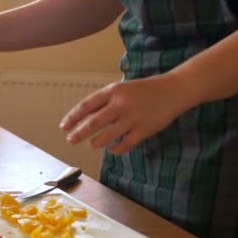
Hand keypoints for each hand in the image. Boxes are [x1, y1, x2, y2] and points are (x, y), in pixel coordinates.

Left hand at [59, 74, 197, 153]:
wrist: (173, 90)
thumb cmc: (144, 90)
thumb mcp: (122, 88)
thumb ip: (104, 101)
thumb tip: (84, 117)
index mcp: (113, 91)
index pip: (86, 106)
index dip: (73, 118)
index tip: (64, 127)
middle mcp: (120, 104)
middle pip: (92, 123)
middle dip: (78, 134)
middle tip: (70, 140)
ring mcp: (132, 118)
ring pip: (106, 137)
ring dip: (96, 142)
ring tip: (93, 144)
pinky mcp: (143, 130)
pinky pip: (124, 145)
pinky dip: (115, 149)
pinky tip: (112, 149)